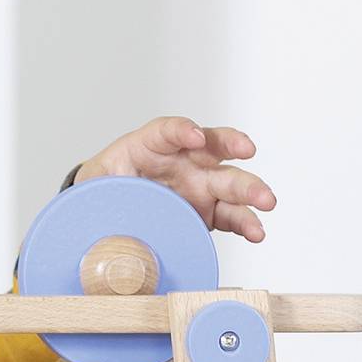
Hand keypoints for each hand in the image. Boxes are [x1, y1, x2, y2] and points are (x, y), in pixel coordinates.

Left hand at [73, 118, 272, 241]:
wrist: (112, 212)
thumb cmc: (105, 190)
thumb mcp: (94, 186)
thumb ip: (101, 193)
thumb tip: (101, 220)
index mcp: (151, 147)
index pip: (167, 131)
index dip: (180, 130)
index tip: (193, 136)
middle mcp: (183, 161)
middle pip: (212, 148)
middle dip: (232, 147)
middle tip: (248, 150)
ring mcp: (199, 186)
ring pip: (230, 181)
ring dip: (250, 190)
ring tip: (266, 201)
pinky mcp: (208, 211)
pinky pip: (231, 215)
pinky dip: (245, 223)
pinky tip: (257, 232)